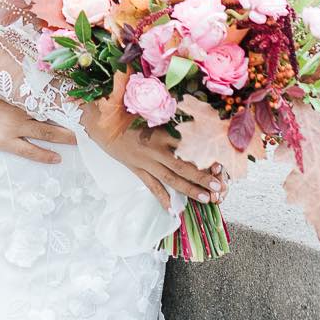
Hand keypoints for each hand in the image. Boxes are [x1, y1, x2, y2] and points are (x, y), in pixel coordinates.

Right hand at [0, 83, 76, 164]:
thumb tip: (9, 80)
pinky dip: (44, 154)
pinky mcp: (5, 140)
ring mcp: (15, 124)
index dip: (60, 97)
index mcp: (15, 91)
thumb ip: (1, 83)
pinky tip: (57, 158)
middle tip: (86, 119)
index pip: (44, 94)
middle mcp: (20, 107)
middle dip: (69, 117)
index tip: (75, 97)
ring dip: (65, 136)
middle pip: (51, 112)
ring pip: (47, 131)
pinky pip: (30, 149)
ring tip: (81, 139)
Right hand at [81, 101, 226, 207]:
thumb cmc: (124, 112)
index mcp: (160, 132)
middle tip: (219, 187)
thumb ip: (167, 113)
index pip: (187, 145)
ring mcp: (145, 161)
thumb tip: (188, 109)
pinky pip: (151, 186)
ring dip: (188, 189)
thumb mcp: (147, 109)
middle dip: (202, 177)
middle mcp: (155, 149)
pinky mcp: (136, 169)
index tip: (220, 162)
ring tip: (205, 198)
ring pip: (170, 178)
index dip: (203, 154)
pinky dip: (161, 197)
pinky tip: (172, 209)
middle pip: (182, 166)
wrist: (99, 122)